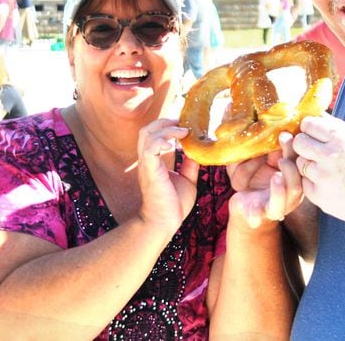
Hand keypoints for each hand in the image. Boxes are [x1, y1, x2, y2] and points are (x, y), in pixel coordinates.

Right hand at [136, 118, 198, 235]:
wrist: (164, 223)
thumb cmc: (173, 204)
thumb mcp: (187, 180)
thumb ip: (190, 164)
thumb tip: (197, 151)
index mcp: (155, 161)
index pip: (155, 134)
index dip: (168, 125)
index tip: (186, 124)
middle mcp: (148, 160)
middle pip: (147, 129)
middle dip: (165, 121)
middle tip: (183, 122)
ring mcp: (147, 165)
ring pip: (147, 135)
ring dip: (166, 129)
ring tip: (183, 131)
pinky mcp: (150, 172)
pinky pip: (149, 149)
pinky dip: (161, 142)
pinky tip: (174, 145)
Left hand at [227, 133, 303, 229]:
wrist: (245, 206)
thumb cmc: (253, 177)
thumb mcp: (257, 158)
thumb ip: (261, 144)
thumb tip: (258, 118)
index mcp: (291, 179)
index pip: (299, 166)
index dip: (296, 152)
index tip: (285, 134)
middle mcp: (287, 195)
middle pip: (296, 186)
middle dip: (291, 170)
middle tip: (283, 156)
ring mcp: (273, 206)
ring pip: (282, 203)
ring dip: (280, 190)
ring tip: (276, 177)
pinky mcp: (256, 215)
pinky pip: (257, 217)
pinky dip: (256, 214)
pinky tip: (254, 208)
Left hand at [292, 115, 344, 228]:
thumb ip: (338, 127)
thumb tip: (319, 115)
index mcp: (340, 137)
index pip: (308, 124)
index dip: (309, 128)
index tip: (313, 134)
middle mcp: (328, 155)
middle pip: (298, 142)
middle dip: (304, 144)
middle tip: (314, 151)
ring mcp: (322, 176)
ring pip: (299, 163)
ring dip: (308, 164)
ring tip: (323, 168)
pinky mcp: (319, 196)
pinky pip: (304, 183)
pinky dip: (311, 182)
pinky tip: (326, 182)